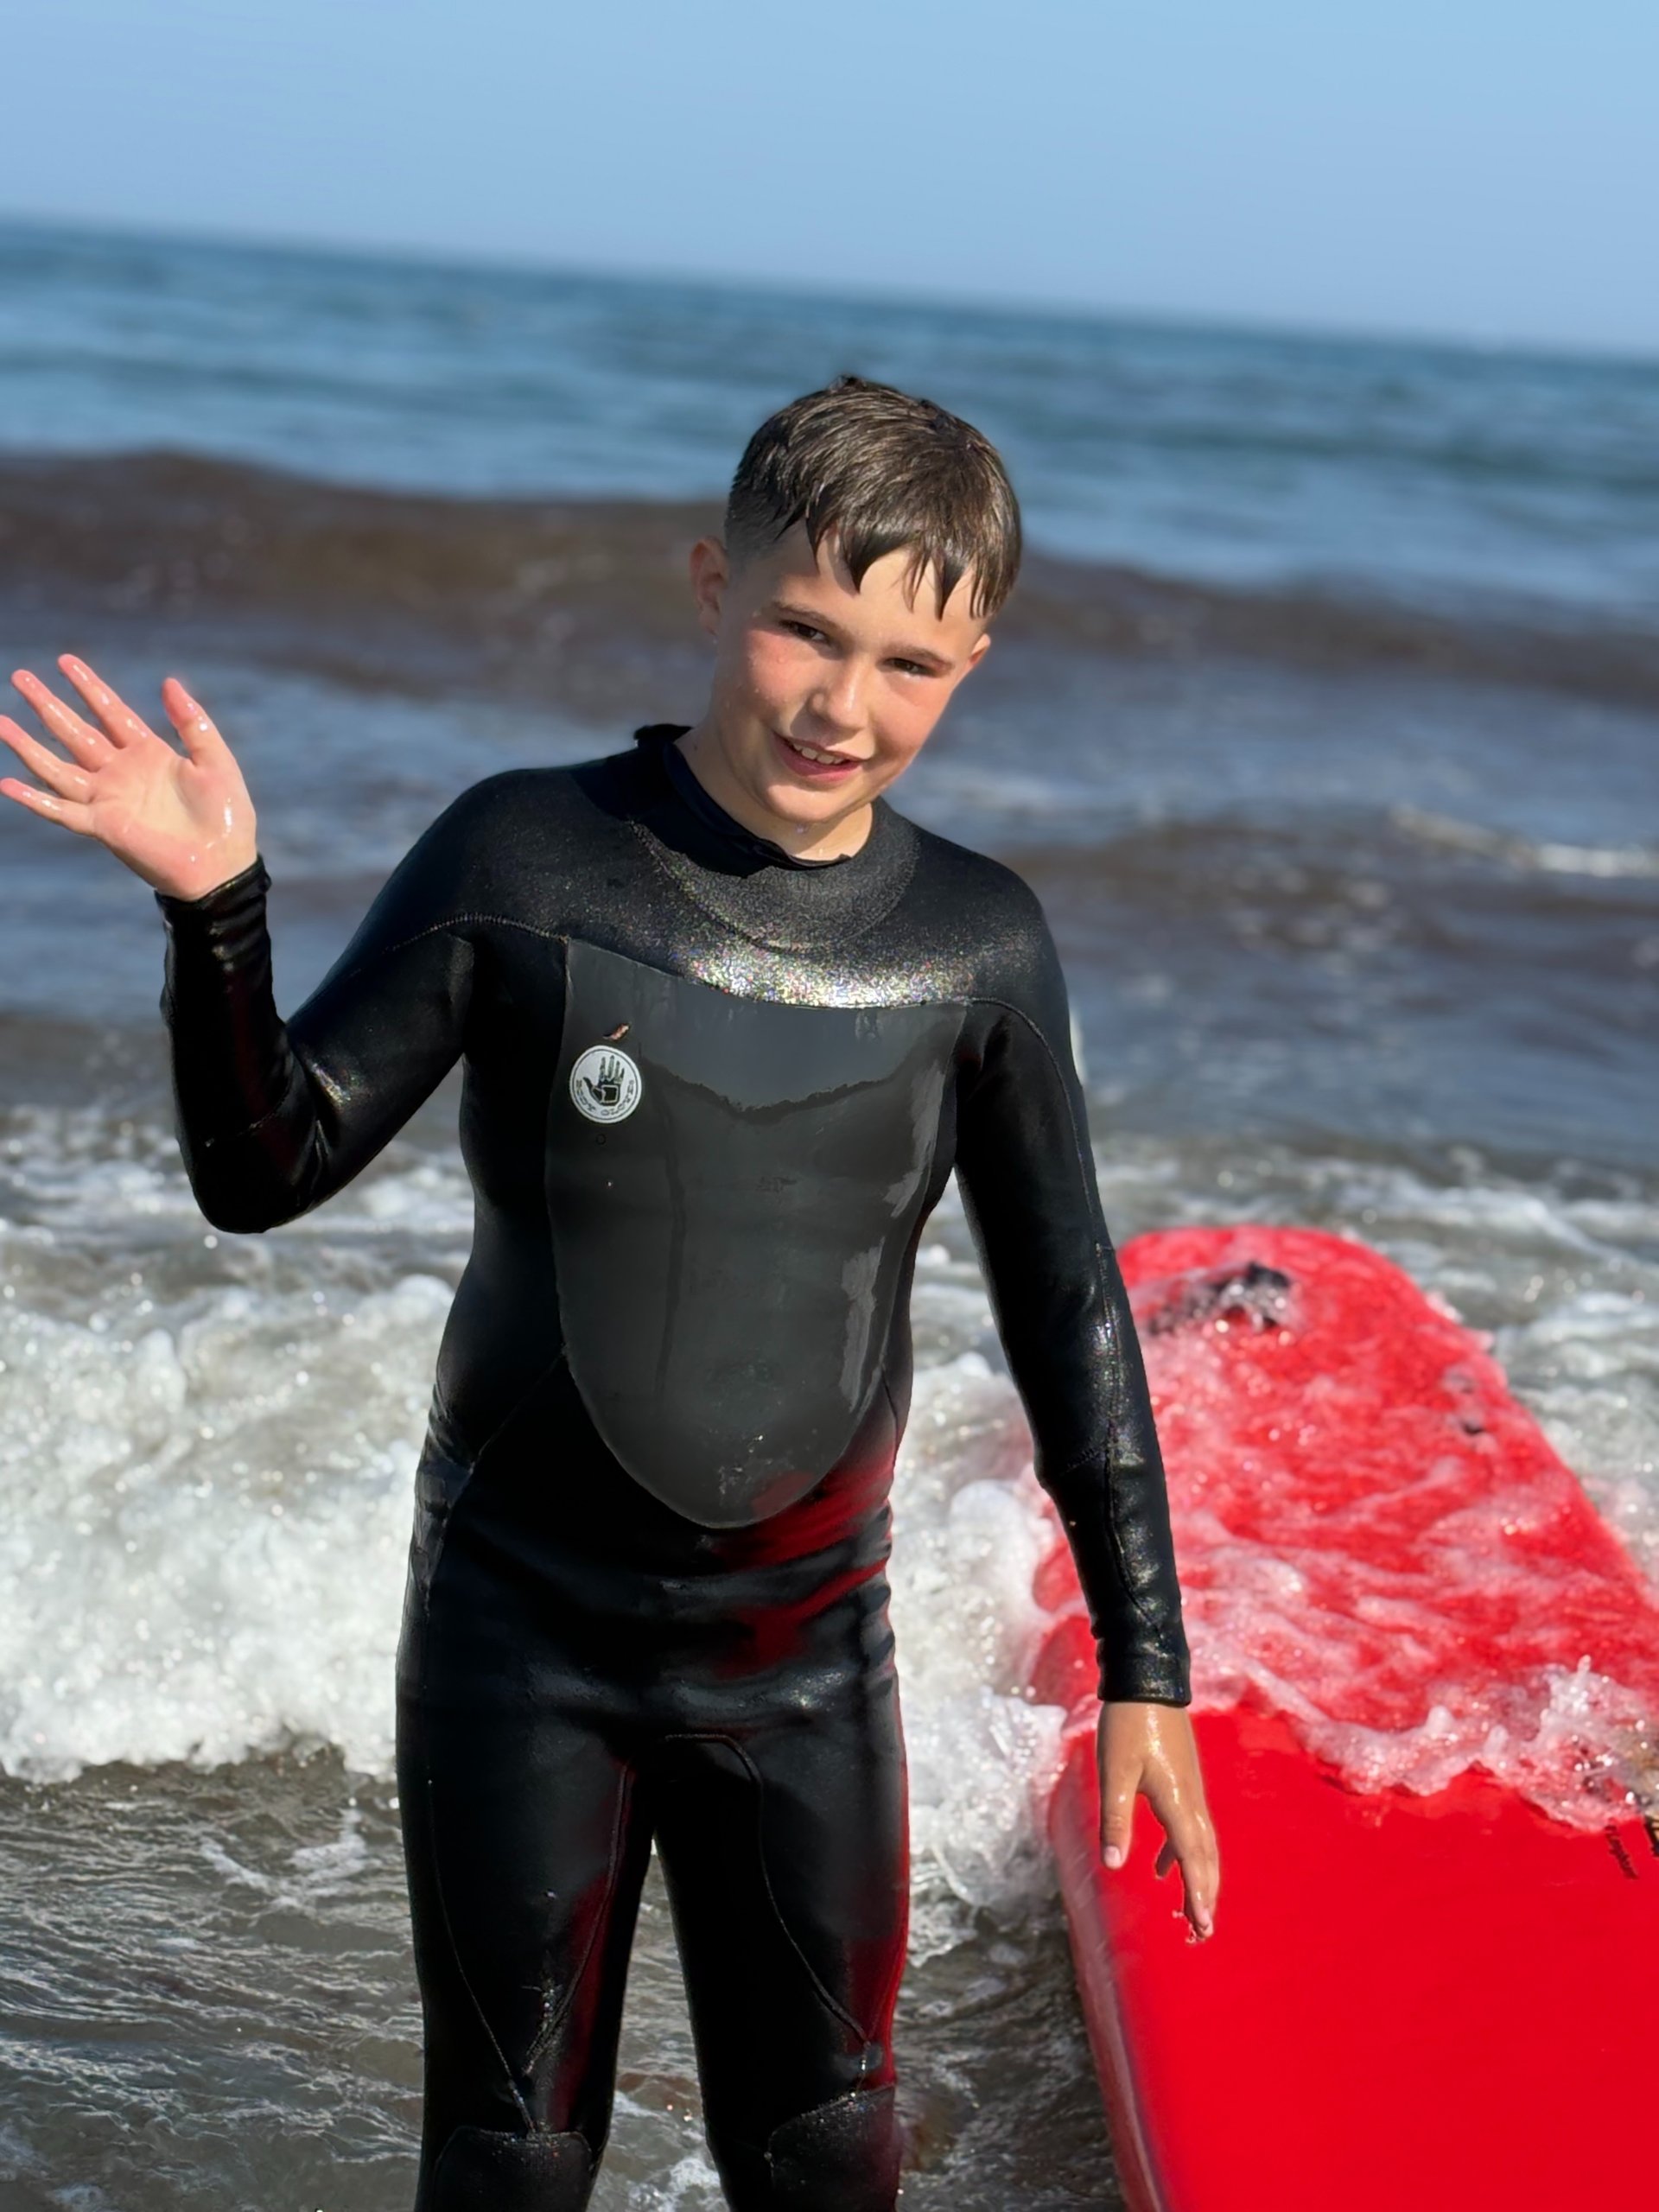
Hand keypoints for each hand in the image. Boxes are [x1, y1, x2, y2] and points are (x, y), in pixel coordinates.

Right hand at [1, 656, 256, 899]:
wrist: (223, 864)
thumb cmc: (226, 816)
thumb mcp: (215, 760)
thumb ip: (193, 722)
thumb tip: (168, 682)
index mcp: (149, 753)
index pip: (110, 711)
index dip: (88, 686)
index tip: (65, 660)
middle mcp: (121, 772)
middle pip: (76, 732)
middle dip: (47, 705)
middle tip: (19, 676)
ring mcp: (108, 799)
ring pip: (58, 766)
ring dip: (28, 746)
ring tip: (0, 722)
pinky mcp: (103, 826)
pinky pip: (62, 810)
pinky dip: (34, 799)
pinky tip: (7, 784)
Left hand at [1097, 1701, 1219, 1939]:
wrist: (1147, 1681)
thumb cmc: (1127, 1725)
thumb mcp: (1114, 1773)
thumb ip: (1115, 1820)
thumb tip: (1114, 1866)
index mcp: (1177, 1802)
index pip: (1193, 1859)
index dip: (1198, 1895)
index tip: (1203, 1927)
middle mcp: (1191, 1800)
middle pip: (1205, 1859)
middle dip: (1205, 1896)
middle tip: (1201, 1933)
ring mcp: (1190, 1790)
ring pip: (1201, 1845)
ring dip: (1197, 1879)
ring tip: (1189, 1913)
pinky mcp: (1183, 1781)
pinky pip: (1189, 1828)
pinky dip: (1181, 1854)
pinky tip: (1158, 1867)